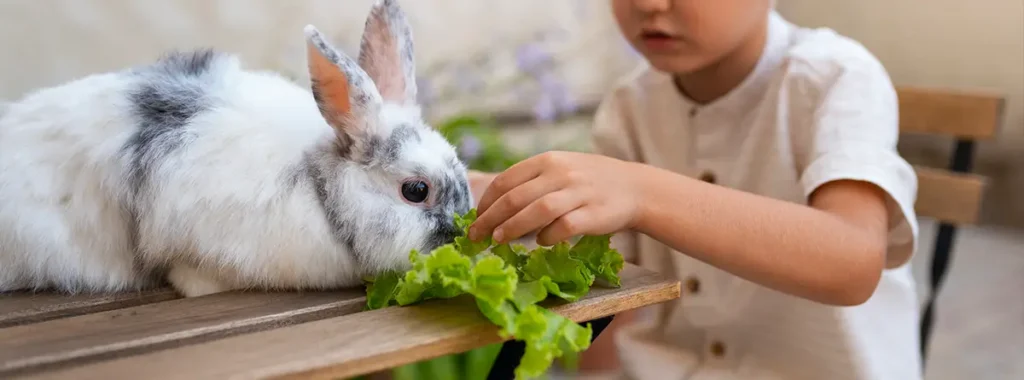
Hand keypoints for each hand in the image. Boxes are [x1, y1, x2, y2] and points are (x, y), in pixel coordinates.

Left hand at [468, 151, 645, 245]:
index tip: (475, 218)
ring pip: (537, 210)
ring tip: (498, 240)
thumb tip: (495, 207)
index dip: (486, 201)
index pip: (507, 179)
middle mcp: (561, 173)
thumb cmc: (590, 182)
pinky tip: (541, 243)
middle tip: (476, 235)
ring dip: (513, 227)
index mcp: (548, 160)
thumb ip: (532, 182)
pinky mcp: (593, 214)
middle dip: (491, 218)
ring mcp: (578, 193)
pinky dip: (547, 237)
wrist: (635, 187)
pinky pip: (564, 227)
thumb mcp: (561, 169)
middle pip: (516, 197)